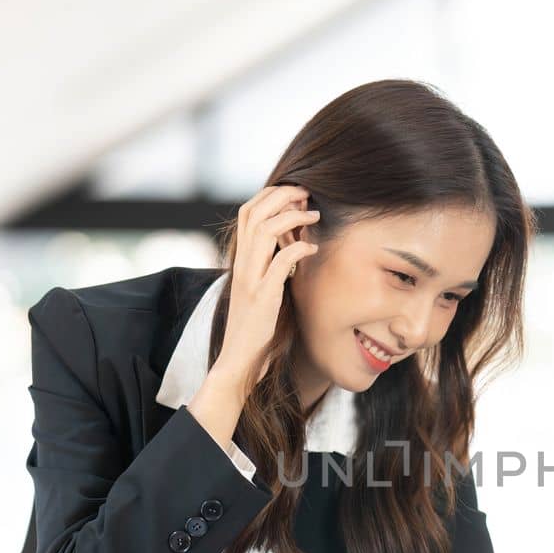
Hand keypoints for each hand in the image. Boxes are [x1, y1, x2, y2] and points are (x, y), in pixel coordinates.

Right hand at [214, 183, 319, 393]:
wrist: (239, 358)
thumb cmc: (256, 326)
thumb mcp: (262, 287)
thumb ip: (271, 266)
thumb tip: (293, 245)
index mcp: (241, 259)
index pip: (248, 211)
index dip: (270, 195)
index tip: (295, 193)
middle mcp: (242, 264)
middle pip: (255, 212)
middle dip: (282, 196)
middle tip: (307, 193)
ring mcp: (251, 279)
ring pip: (264, 231)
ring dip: (292, 217)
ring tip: (314, 215)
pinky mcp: (263, 297)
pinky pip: (280, 263)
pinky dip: (299, 249)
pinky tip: (313, 249)